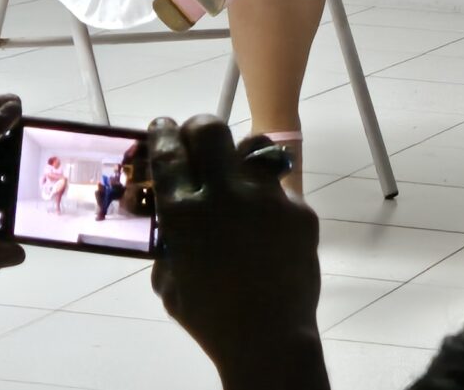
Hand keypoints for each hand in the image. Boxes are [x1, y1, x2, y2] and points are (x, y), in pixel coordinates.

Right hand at [149, 116, 326, 383]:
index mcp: (184, 213)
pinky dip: (269, 202)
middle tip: (198, 136)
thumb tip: (172, 217)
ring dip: (241, 154)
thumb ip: (171, 242)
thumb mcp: (170, 280)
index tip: (163, 127)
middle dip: (199, 126)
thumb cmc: (209, 316)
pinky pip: (281, 192)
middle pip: (210, 130)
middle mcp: (225, 195)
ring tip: (237, 169)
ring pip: (255, 147)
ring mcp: (267, 199)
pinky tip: (266, 227)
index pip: (169, 153)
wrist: (268, 337)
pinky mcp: (300, 210)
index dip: (163, 134)